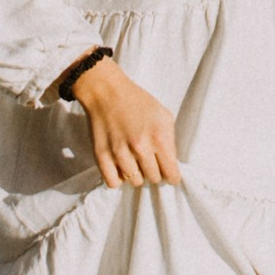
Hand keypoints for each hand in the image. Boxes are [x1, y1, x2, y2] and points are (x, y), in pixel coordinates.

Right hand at [74, 59, 182, 188]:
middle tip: (150, 163)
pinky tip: (121, 168)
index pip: (171, 173)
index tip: (169, 175)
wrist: (107, 92)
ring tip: (135, 163)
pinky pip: (113, 182)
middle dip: (155, 173)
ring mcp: (120, 153)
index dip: (172, 176)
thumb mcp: (164, 116)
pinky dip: (118, 179)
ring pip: (135, 182)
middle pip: (154, 179)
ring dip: (137, 175)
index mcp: (159, 137)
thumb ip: (170, 141)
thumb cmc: (138, 102)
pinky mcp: (102, 156)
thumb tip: (171, 164)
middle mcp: (140, 147)